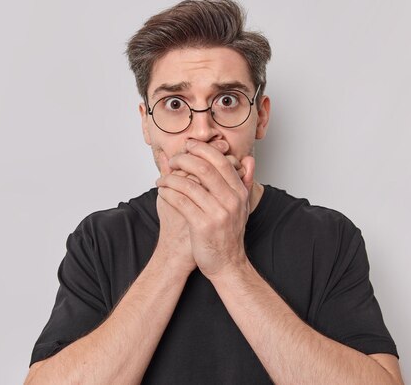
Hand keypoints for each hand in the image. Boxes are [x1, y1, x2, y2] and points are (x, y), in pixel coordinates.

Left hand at [156, 140, 254, 278]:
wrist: (227, 264)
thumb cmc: (229, 233)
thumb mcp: (242, 206)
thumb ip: (244, 181)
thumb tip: (248, 160)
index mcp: (240, 192)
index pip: (221, 161)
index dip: (202, 149)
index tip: (189, 146)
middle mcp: (231, 201)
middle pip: (204, 168)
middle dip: (184, 159)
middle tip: (174, 160)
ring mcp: (218, 213)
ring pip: (189, 184)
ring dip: (171, 178)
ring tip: (162, 179)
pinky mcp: (203, 225)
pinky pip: (181, 201)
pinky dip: (168, 193)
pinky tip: (162, 192)